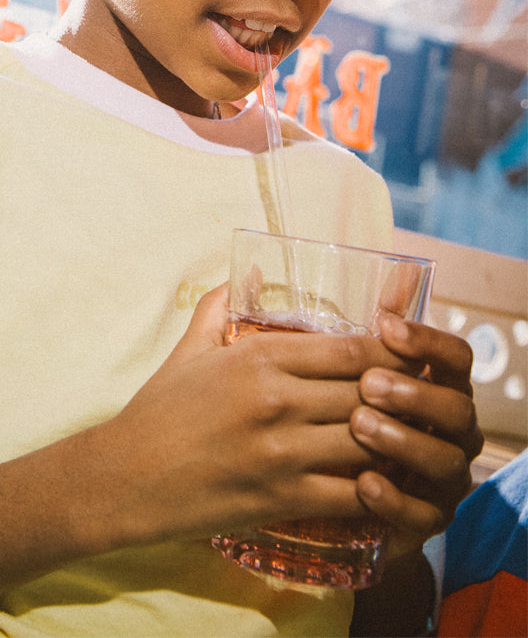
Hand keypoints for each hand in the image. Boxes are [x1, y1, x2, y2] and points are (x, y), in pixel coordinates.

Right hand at [93, 285, 418, 545]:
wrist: (126, 478)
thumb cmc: (158, 410)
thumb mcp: (189, 349)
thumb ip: (222, 306)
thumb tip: (249, 269)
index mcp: (259, 357)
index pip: (351, 347)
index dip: (390, 353)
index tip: (408, 357)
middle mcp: (277, 399)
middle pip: (369, 392)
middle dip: (401, 398)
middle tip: (420, 402)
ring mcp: (282, 451)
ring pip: (370, 441)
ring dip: (394, 443)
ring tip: (410, 442)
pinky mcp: (283, 497)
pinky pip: (353, 494)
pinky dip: (378, 492)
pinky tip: (386, 486)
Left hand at [350, 314, 482, 555]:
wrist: (334, 491)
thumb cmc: (341, 414)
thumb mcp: (340, 371)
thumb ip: (359, 329)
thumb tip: (386, 272)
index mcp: (439, 386)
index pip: (456, 357)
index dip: (427, 340)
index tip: (386, 326)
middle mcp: (453, 431)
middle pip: (458, 408)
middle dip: (415, 394)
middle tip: (368, 385)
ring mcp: (445, 478)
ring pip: (446, 461)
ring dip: (404, 442)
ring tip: (359, 426)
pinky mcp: (427, 521)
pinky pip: (426, 516)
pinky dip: (396, 500)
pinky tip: (364, 484)